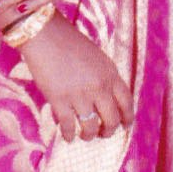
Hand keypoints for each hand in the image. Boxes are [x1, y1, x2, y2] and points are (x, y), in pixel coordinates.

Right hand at [19, 10, 133, 141]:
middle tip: (103, 134)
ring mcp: (79, 95)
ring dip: (89, 135)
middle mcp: (99, 87)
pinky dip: (69, 135)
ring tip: (85, 136)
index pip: (126, 102)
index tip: (125, 125)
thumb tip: (105, 100)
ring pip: (91, 127)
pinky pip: (68, 126)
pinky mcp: (60, 100)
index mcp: (110, 74)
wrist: (44, 35)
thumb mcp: (97, 58)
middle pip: (111, 119)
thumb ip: (104, 77)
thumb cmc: (68, 42)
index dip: (127, 117)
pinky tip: (68, 137)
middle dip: (108, 131)